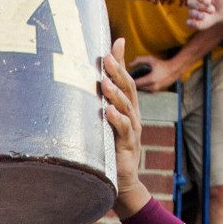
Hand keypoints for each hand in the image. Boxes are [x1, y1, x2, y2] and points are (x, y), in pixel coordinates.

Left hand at [104, 39, 150, 216]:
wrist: (121, 182)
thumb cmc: (110, 149)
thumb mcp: (105, 124)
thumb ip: (101, 104)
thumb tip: (89, 86)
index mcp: (127, 108)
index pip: (125, 79)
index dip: (122, 61)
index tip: (117, 41)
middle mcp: (132, 116)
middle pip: (127, 89)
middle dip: (118, 72)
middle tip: (107, 58)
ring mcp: (132, 131)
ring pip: (126, 108)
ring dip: (115, 94)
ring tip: (105, 82)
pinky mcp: (128, 147)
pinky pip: (123, 130)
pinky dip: (116, 119)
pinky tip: (107, 111)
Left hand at [130, 55, 177, 91]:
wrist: (174, 70)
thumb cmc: (162, 64)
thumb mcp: (151, 59)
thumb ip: (139, 60)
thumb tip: (129, 64)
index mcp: (151, 79)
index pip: (136, 83)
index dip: (130, 80)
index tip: (126, 77)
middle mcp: (153, 86)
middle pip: (138, 88)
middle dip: (132, 83)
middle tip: (127, 78)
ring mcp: (155, 89)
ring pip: (141, 90)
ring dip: (137, 86)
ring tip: (133, 80)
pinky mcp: (156, 91)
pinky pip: (145, 90)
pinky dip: (142, 87)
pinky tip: (139, 82)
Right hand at [186, 0, 222, 30]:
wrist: (222, 10)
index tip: (208, 2)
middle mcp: (192, 2)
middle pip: (192, 4)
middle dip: (202, 7)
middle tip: (212, 9)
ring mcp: (192, 12)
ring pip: (191, 13)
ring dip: (199, 15)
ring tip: (208, 15)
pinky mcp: (194, 21)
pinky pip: (189, 23)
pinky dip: (191, 23)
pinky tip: (196, 22)